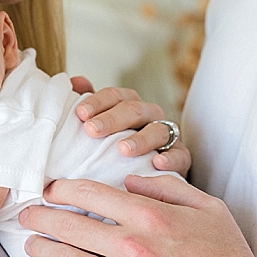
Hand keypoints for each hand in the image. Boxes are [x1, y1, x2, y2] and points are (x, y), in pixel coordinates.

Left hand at [17, 174, 256, 256]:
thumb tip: (130, 178)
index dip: (62, 188)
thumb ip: (169, 187)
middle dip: (41, 215)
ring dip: (39, 246)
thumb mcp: (210, 210)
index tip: (50, 188)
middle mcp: (133, 247)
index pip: (91, 192)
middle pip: (70, 224)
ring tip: (27, 241)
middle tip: (26, 212)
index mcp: (152, 216)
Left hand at [68, 78, 190, 176]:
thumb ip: (88, 105)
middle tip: (91, 130)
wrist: (146, 176)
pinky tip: (157, 163)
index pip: (115, 95)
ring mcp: (168, 136)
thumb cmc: (115, 148)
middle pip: (134, 109)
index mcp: (129, 105)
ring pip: (158, 130)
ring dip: (141, 139)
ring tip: (123, 149)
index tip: (80, 114)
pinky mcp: (182, 158)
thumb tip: (75, 81)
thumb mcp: (100, 127)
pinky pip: (181, 155)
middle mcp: (150, 116)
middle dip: (112, 119)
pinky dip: (171, 158)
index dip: (97, 102)